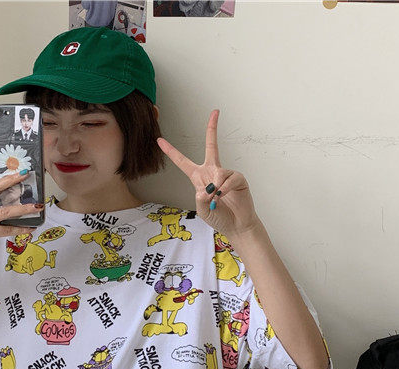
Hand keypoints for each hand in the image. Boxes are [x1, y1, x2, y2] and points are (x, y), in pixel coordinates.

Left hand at [157, 110, 259, 238]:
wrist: (236, 226)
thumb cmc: (218, 217)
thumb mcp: (202, 210)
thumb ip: (200, 199)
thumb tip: (206, 188)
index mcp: (198, 178)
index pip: (183, 162)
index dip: (171, 151)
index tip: (159, 140)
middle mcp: (212, 172)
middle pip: (211, 146)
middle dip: (212, 129)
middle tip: (215, 112)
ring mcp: (226, 174)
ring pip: (218, 173)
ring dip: (216, 189)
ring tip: (217, 199)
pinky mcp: (238, 178)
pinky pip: (230, 178)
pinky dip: (226, 188)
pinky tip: (225, 195)